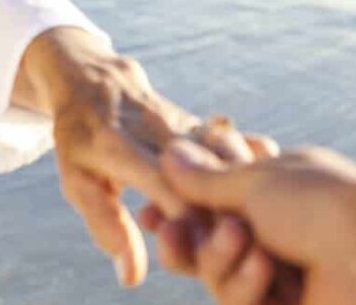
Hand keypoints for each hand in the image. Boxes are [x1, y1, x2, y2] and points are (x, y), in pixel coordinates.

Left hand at [19, 28, 264, 286]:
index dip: (194, 226)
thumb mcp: (77, 180)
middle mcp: (158, 130)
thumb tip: (132, 277)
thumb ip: (105, 225)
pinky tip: (279, 192)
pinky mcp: (200, 121)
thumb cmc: (78, 138)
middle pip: (208, 172)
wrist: (90, 78)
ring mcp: (184, 122)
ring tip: (268, 227)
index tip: (213, 257)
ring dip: (250, 190)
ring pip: (229, 154)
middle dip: (231, 210)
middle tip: (250, 247)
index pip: (169, 189)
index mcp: (121, 147)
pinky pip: (236, 143)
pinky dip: (255, 167)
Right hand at [147, 139, 355, 304]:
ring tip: (241, 240)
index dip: (173, 206)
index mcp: (269, 188)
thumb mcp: (252, 180)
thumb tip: (168, 153)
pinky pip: (238, 302)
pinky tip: (263, 268)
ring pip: (215, 273)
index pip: (207, 198)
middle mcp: (271, 230)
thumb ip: (203, 178)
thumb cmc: (319, 201)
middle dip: (182, 238)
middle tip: (166, 229)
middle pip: (201, 241)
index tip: (147, 208)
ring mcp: (279, 271)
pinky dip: (244, 284)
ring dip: (218, 257)